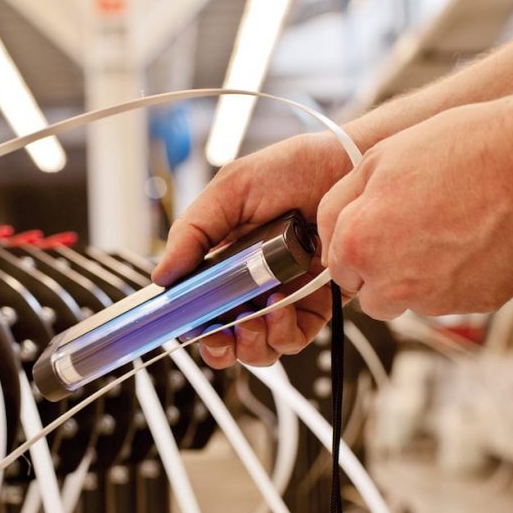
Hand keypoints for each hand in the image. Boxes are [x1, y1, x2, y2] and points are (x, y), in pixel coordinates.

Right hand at [153, 132, 355, 367]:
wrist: (351, 165)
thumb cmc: (296, 169)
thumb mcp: (231, 190)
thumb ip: (193, 231)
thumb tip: (161, 275)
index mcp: (222, 259)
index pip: (195, 304)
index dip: (188, 321)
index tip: (186, 322)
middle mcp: (250, 283)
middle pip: (222, 336)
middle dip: (216, 343)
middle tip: (218, 330)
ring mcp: (282, 296)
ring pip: (256, 347)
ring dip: (249, 340)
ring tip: (254, 314)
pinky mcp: (315, 305)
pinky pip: (292, 339)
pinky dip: (282, 331)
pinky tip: (281, 303)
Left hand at [318, 98, 512, 318]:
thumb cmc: (465, 151)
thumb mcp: (378, 159)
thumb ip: (339, 204)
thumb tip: (327, 231)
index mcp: (361, 246)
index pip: (337, 269)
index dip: (354, 246)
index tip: (373, 230)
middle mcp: (394, 283)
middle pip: (372, 294)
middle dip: (381, 270)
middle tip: (410, 229)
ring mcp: (438, 299)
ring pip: (411, 299)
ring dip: (418, 275)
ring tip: (446, 228)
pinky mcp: (476, 304)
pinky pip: (452, 298)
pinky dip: (457, 276)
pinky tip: (471, 239)